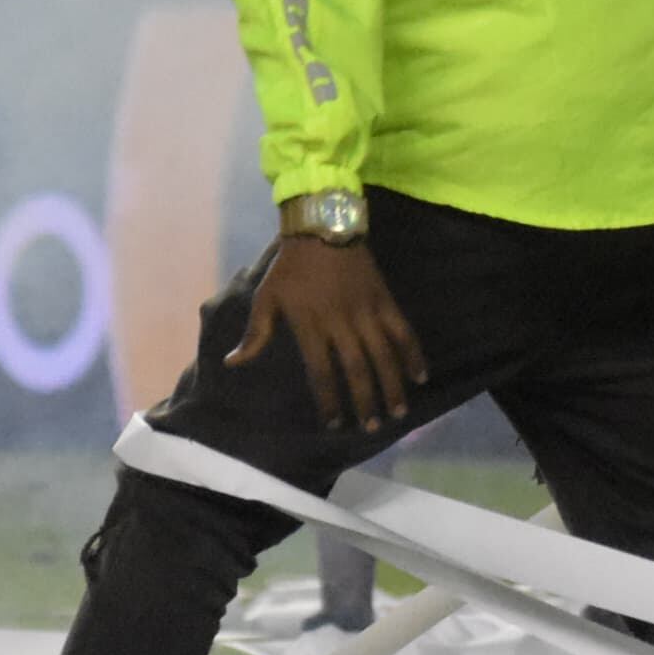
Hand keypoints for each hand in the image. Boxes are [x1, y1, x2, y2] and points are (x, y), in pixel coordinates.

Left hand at [229, 232, 428, 429]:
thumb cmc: (290, 267)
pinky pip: (403, 330)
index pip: (321, 372)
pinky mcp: (384, 299)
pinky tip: (421, 376)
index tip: (334, 424)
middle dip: (365, 401)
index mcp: (310, 326)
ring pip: (383, 355)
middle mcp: (341, 323)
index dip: (329, 401)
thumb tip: (232, 363)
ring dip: (392, 386)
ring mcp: (366, 311)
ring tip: (398, 413)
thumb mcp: (265, 298)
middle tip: (371, 428)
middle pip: (356, 370)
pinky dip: (413, 353)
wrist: (321, 227)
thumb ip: (254, 334)